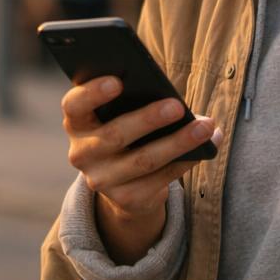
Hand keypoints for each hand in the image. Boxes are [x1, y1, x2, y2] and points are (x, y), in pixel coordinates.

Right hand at [62, 77, 221, 263]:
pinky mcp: (126, 199)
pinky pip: (160, 179)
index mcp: (77, 122)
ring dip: (178, 142)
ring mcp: (101, 180)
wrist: (121, 180)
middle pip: (115, 135)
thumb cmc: (125, 126)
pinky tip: (205, 148)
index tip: (118, 81)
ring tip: (206, 127)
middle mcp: (82, 153)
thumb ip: (131, 100)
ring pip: (144, 161)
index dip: (93, 92)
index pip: (74, 105)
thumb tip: (171, 98)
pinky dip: (185, 161)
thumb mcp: (118, 113)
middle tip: (178, 106)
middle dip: (149, 119)